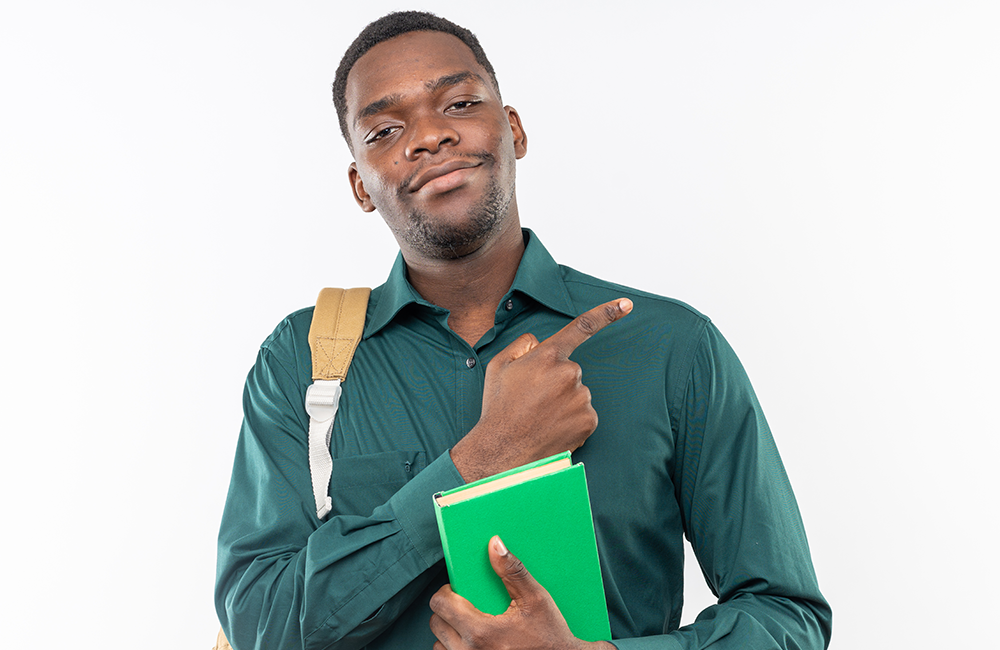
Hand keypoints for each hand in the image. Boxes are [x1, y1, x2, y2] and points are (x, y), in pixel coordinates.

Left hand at [429, 536, 613, 649]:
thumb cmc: (550, 636)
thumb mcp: (536, 599)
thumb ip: (512, 571)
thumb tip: (495, 544)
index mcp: (481, 631)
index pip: (440, 604)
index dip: (445, 591)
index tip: (458, 588)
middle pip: (436, 623)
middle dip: (447, 609)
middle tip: (466, 603)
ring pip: (439, 643)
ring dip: (449, 631)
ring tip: (470, 622)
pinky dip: (456, 647)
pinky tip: (475, 640)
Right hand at [451, 298, 632, 481]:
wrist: (502, 452)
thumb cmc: (498, 408)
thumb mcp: (499, 366)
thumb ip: (522, 345)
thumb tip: (539, 343)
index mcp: (548, 356)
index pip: (581, 327)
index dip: (606, 313)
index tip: (626, 304)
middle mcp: (569, 373)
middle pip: (571, 370)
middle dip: (556, 382)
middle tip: (533, 400)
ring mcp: (582, 398)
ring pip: (578, 393)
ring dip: (564, 402)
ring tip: (539, 417)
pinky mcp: (589, 420)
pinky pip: (584, 413)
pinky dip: (572, 420)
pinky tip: (552, 427)